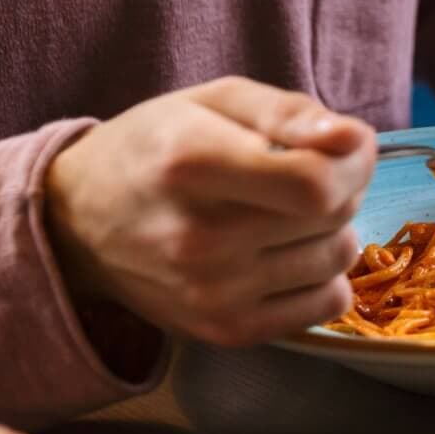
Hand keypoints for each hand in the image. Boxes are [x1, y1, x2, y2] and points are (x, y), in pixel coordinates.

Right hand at [45, 77, 375, 346]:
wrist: (79, 226)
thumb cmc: (155, 149)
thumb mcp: (211, 102)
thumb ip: (288, 113)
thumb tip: (355, 142)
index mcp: (190, 163)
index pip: (314, 182)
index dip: (351, 162)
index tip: (346, 148)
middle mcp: (199, 237)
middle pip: (332, 216)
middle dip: (339, 187)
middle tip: (304, 176)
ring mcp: (213, 294)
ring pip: (338, 258)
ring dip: (332, 230)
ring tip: (286, 216)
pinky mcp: (228, 331)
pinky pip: (328, 304)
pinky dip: (323, 276)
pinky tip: (286, 256)